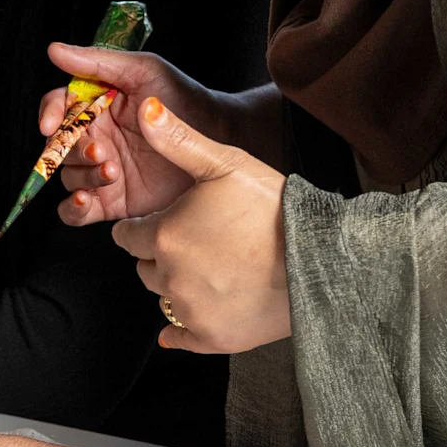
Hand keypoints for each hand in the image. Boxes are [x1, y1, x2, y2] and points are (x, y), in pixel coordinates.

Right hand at [36, 45, 230, 223]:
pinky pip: (78, 211)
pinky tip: (86, 201)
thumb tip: (54, 50)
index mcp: (98, 106)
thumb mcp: (143, 71)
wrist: (220, 140)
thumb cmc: (184, 99)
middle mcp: (96, 138)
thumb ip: (98, 62)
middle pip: (60, 145)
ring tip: (113, 171)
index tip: (50, 124)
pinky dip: (73, 209)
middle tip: (100, 151)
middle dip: (72, 148)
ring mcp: (103, 171)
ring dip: (82, 175)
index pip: (59, 107)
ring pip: (68, 177)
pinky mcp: (113, 202)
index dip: (50, 113)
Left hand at [112, 98, 291, 354]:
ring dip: (176, 283)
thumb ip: (178, 140)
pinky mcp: (213, 337)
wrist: (319, 261)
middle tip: (195, 241)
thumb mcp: (225, 163)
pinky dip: (182, 327)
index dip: (146, 226)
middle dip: (160, 253)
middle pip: (144, 266)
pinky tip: (196, 310)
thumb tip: (145, 109)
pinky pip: (179, 336)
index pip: (128, 236)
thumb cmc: (273, 207)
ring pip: (163, 296)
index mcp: (165, 235)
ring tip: (210, 266)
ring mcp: (190, 311)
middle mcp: (169, 277)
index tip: (166, 221)